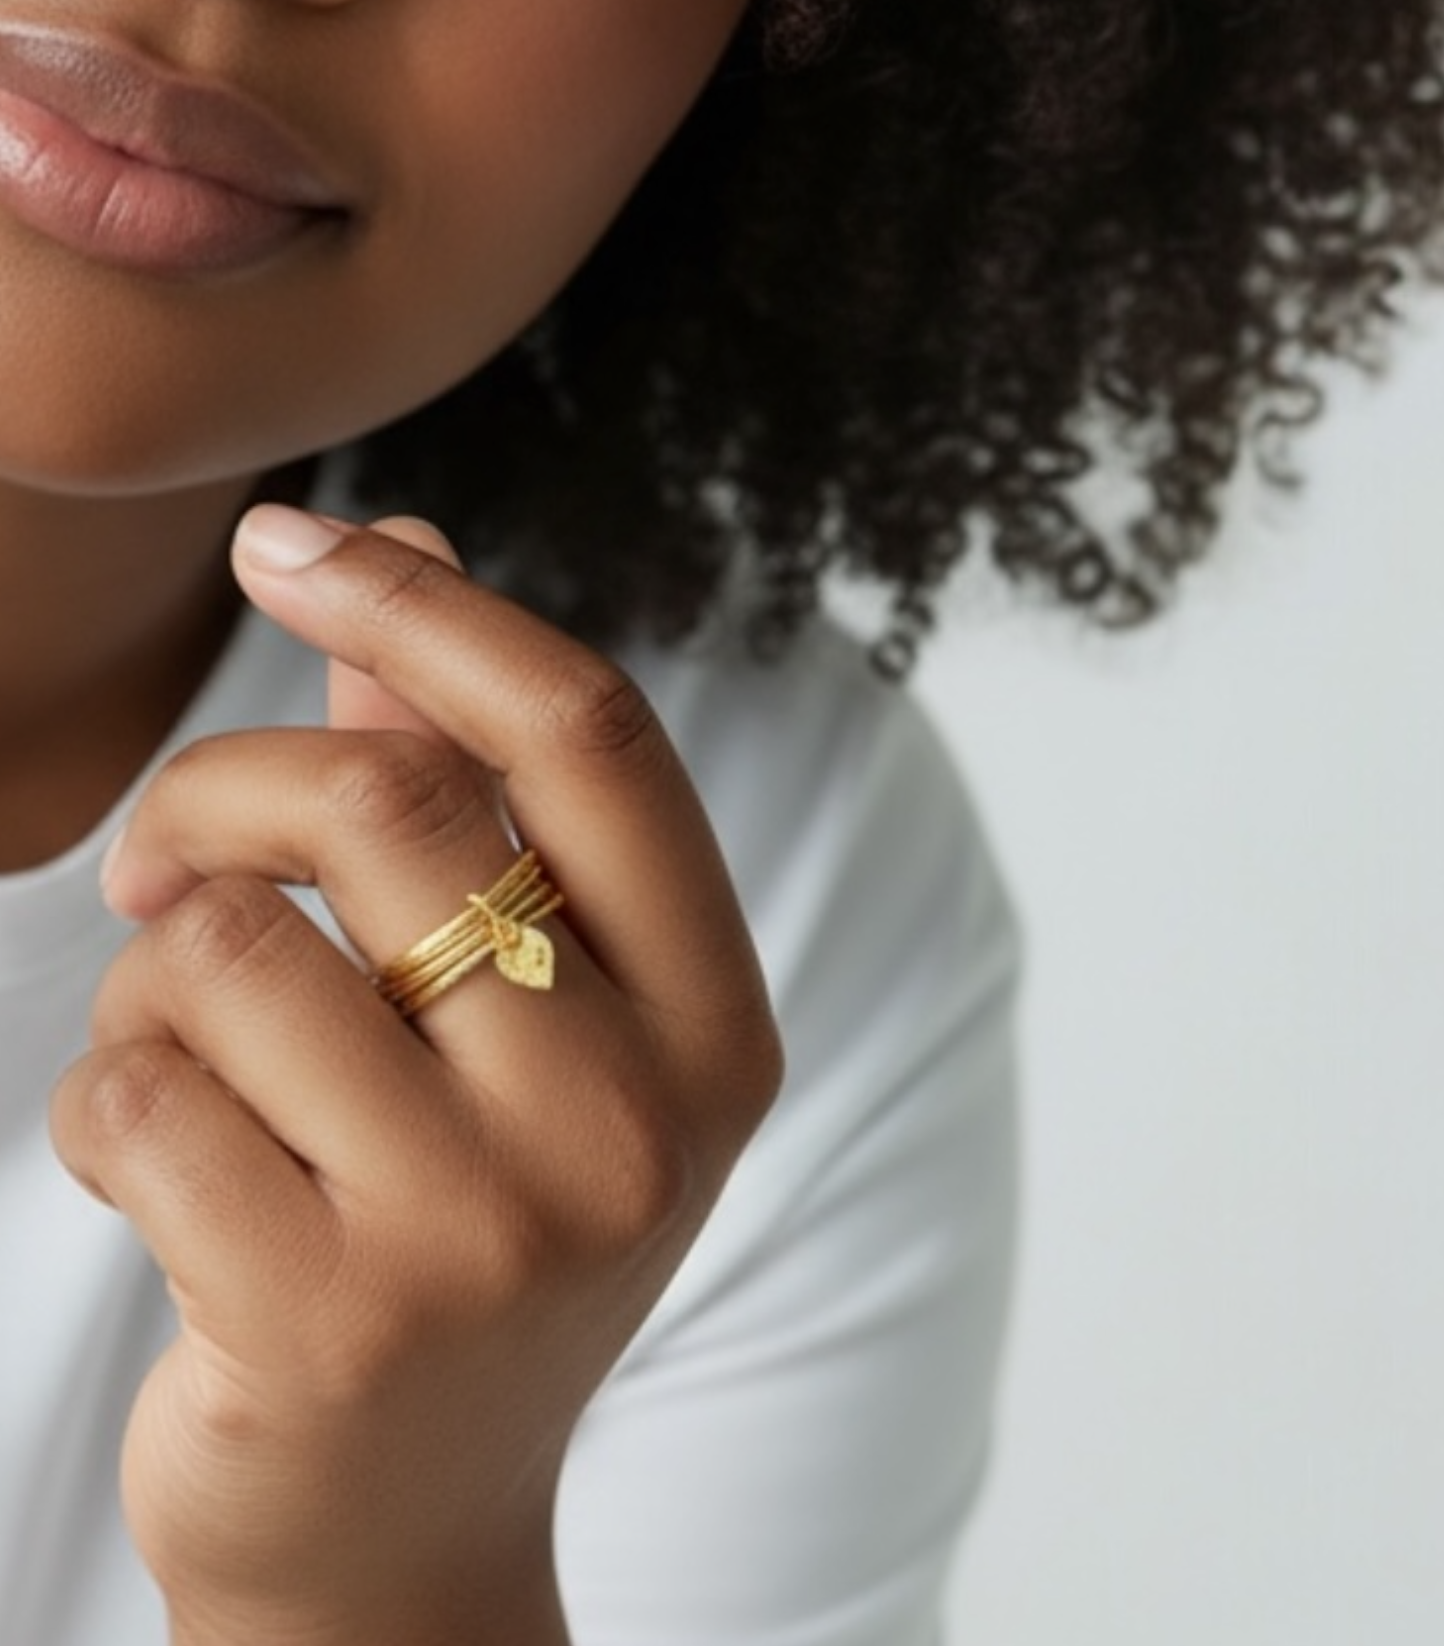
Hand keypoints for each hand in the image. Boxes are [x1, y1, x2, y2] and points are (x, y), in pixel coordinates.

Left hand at [50, 506, 782, 1645]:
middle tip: (161, 857)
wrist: (403, 1540)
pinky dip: (104, 1091)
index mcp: (711, 1022)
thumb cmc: (462, 1222)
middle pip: (389, 804)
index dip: (428, 609)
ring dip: (157, 968)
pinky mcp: (326, 1321)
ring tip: (183, 1043)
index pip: (589, 735)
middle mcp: (632, 1119)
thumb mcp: (514, 1017)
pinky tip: (157, 1164)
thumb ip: (468, 781)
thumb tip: (406, 531)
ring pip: (230, 943)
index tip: (290, 544)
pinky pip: (135, 1088)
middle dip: (223, 788)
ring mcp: (489, 1231)